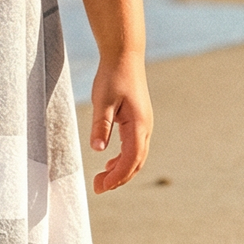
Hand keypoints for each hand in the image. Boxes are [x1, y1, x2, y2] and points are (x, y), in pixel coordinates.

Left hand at [89, 60, 151, 191]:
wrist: (124, 56)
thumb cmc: (112, 76)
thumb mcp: (102, 101)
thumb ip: (100, 125)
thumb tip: (98, 150)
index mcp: (138, 125)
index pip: (131, 160)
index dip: (117, 177)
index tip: (101, 186)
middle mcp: (145, 127)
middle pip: (136, 163)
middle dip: (119, 178)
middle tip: (98, 187)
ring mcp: (144, 124)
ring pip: (136, 156)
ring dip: (121, 170)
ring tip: (102, 179)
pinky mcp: (139, 121)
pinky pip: (134, 147)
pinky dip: (123, 159)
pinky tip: (109, 163)